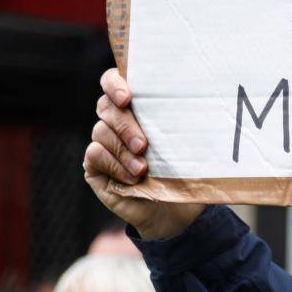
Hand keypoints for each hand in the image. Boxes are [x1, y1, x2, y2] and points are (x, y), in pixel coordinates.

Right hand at [84, 69, 202, 239]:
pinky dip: (115, 165)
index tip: (127, 97)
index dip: (115, 83)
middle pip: (106, 106)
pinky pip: (95, 154)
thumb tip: (197, 104)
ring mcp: (102, 141)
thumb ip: (180, 123)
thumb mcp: (186, 144)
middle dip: (125, 124)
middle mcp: (115, 120)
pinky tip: (133, 178)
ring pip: (101, 131)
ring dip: (123, 150)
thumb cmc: (182, 171)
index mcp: (137, 106)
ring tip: (143, 169)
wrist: (174, 210)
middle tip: (143, 145)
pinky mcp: (94, 164)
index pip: (114, 80)